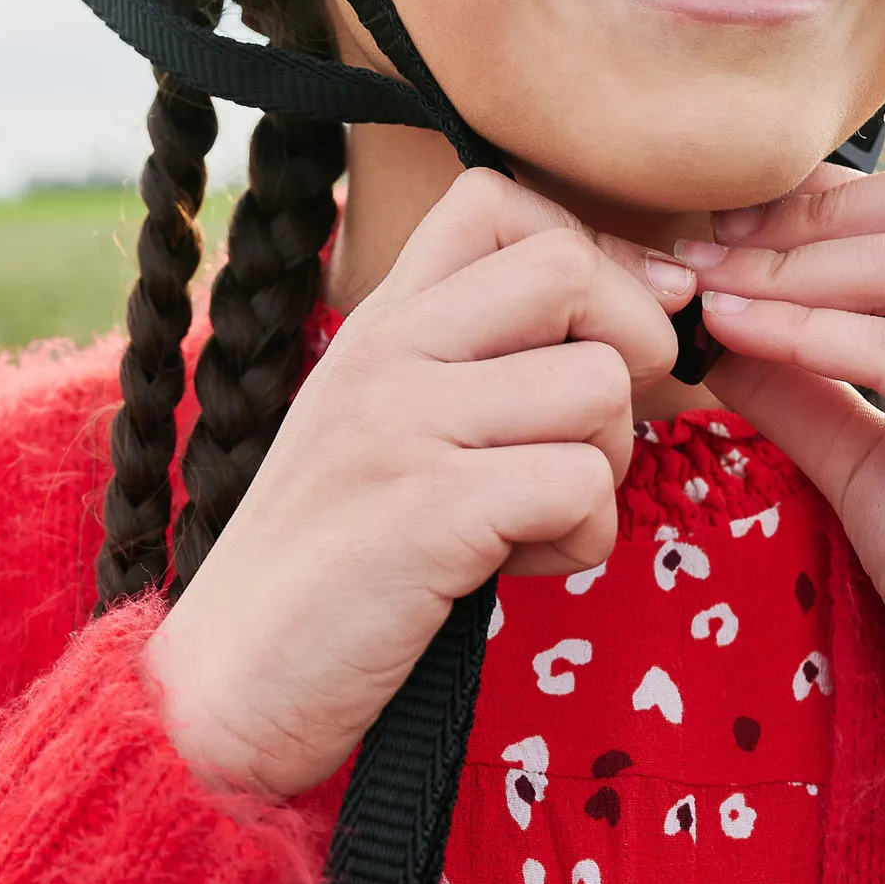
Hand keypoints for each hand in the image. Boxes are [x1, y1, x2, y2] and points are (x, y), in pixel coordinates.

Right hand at [143, 169, 689, 798]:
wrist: (230, 685)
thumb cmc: (337, 563)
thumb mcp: (389, 424)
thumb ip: (479, 359)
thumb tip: (654, 305)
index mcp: (380, 321)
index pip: (501, 198)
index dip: (590, 256)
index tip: (602, 340)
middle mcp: (387, 350)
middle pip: (572, 268)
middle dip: (627, 355)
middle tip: (581, 439)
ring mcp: (401, 423)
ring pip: (600, 386)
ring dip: (602, 468)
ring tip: (530, 519)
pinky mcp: (426, 510)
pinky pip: (581, 485)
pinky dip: (578, 542)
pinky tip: (509, 568)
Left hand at [684, 161, 884, 776]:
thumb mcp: (872, 468)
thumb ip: (807, 389)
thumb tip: (714, 326)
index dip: (828, 196)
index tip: (724, 219)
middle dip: (811, 212)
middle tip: (705, 239)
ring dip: (792, 268)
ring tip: (703, 284)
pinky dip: (812, 334)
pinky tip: (741, 333)